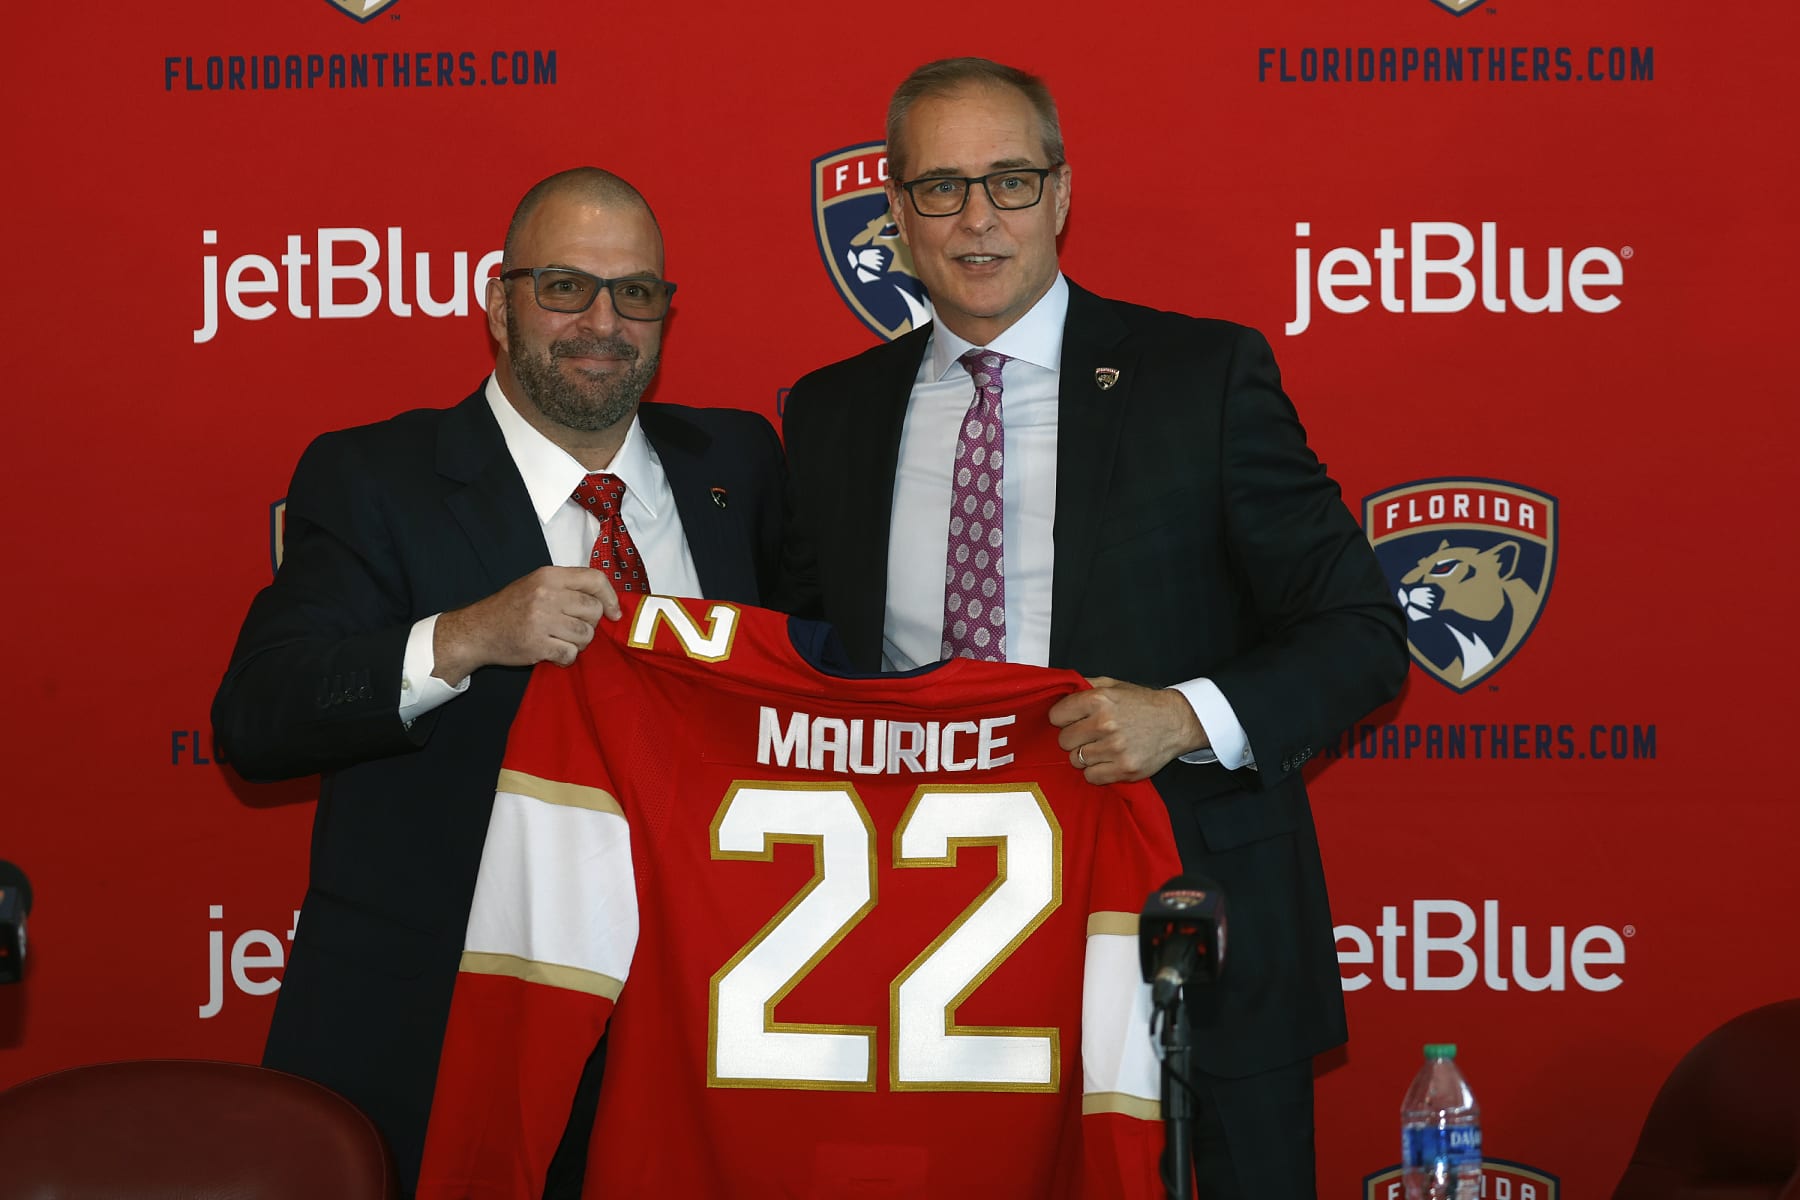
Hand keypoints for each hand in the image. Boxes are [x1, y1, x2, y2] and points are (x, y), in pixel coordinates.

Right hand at [432, 567, 621, 684]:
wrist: (477, 631)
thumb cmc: (512, 608)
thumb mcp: (536, 584)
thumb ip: (568, 587)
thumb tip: (607, 602)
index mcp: (549, 576)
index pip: (595, 579)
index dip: (610, 597)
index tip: (614, 613)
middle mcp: (546, 594)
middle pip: (593, 611)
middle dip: (590, 625)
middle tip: (572, 629)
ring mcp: (541, 620)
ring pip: (585, 635)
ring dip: (578, 643)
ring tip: (560, 640)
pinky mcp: (536, 644)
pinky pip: (570, 654)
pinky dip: (566, 658)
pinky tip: (553, 652)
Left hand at [1048, 677, 1209, 784]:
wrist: (1175, 722)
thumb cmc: (1142, 704)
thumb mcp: (1112, 685)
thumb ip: (1083, 686)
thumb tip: (1058, 690)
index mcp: (1099, 699)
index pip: (1056, 716)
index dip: (1064, 718)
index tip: (1074, 720)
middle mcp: (1105, 723)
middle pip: (1064, 740)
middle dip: (1074, 738)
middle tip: (1090, 735)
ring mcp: (1115, 748)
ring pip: (1075, 760)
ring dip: (1085, 755)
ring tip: (1102, 747)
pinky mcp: (1125, 769)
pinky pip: (1091, 777)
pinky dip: (1096, 771)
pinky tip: (1108, 760)